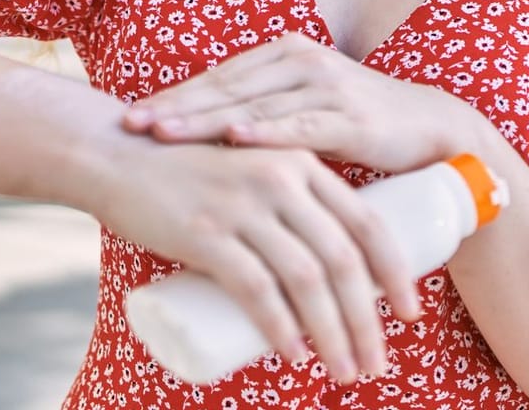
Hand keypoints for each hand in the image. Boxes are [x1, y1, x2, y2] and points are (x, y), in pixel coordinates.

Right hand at [81, 133, 419, 382]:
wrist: (118, 156)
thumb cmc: (190, 175)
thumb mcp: (254, 174)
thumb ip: (288, 208)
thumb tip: (325, 274)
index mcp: (303, 165)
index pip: (369, 223)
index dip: (395, 273)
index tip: (410, 315)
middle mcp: (282, 180)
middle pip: (343, 259)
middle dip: (368, 320)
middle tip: (376, 363)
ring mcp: (244, 206)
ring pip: (307, 279)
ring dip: (333, 333)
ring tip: (343, 371)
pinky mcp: (206, 233)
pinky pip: (257, 289)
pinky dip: (280, 328)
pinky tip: (294, 356)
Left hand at [122, 33, 485, 175]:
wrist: (433, 131)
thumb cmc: (360, 124)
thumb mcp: (305, 109)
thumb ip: (263, 112)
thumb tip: (205, 138)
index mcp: (285, 55)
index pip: (219, 78)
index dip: (175, 95)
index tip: (129, 114)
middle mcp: (302, 62)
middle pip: (226, 88)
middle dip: (176, 107)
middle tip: (130, 124)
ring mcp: (327, 87)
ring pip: (254, 107)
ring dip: (205, 121)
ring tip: (164, 133)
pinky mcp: (352, 117)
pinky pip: (301, 125)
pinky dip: (267, 131)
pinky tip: (236, 136)